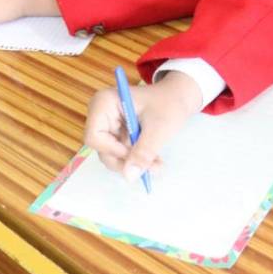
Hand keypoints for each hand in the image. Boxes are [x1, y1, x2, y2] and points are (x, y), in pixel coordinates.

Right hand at [84, 70, 203, 182]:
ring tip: (157, 164)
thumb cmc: (169, 103)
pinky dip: (136, 159)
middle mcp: (101, 114)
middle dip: (127, 161)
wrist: (178, 96)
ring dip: (134, 164)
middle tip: (152, 168)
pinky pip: (121, 154)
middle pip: (103, 149)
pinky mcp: (117, 134)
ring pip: (112, 155)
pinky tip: (153, 159)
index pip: (94, 137)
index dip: (113, 151)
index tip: (136, 157)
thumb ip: (143, 153)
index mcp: (104, 103)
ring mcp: (108, 125)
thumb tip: (129, 177)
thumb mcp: (158, 129)